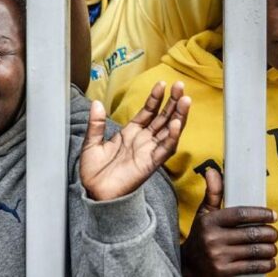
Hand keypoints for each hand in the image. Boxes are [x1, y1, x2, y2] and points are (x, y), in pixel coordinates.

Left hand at [80, 81, 189, 200]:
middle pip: (162, 118)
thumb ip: (96, 123)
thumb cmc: (94, 172)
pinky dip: (172, 137)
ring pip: (168, 131)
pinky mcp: (150, 164)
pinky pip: (164, 150)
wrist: (94, 193)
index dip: (155, 98)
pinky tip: (176, 124)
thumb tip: (96, 103)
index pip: (148, 112)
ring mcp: (148, 152)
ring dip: (178, 116)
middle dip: (172, 102)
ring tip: (185, 100)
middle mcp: (142, 141)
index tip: (162, 84)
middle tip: (180, 86)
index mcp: (130, 134)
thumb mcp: (92, 143)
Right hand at [181, 168, 277, 276]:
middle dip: (270, 233)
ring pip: (256, 250)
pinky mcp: (224, 272)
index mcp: (209, 221)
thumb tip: (212, 170)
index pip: (240, 214)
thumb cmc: (200, 236)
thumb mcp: (203, 214)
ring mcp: (218, 256)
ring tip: (271, 246)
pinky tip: (269, 260)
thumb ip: (213, 194)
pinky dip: (266, 263)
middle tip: (273, 233)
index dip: (260, 214)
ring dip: (270, 249)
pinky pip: (253, 266)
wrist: (188, 266)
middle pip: (252, 233)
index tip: (273, 215)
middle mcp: (212, 238)